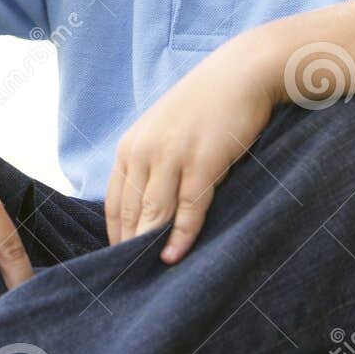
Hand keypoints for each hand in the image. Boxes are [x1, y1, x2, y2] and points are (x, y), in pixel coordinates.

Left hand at [105, 34, 280, 261]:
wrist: (240, 74)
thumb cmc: (204, 107)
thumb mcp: (164, 132)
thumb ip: (151, 165)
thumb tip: (145, 208)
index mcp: (130, 146)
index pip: (113, 202)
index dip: (115, 235)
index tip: (118, 261)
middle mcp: (144, 151)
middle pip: (130, 212)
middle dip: (129, 247)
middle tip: (129, 279)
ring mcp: (173, 157)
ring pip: (154, 213)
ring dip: (150, 246)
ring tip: (148, 277)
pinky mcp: (203, 162)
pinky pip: (189, 208)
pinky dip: (181, 236)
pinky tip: (174, 256)